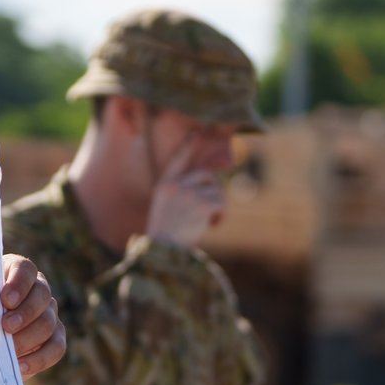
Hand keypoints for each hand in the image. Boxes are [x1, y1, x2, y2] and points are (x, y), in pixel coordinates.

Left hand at [0, 253, 65, 376]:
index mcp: (17, 272)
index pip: (25, 270)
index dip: (19, 283)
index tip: (5, 300)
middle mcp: (38, 289)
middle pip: (42, 295)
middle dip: (25, 313)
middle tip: (6, 327)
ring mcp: (49, 313)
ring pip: (49, 322)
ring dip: (29, 337)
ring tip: (9, 350)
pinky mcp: (54, 337)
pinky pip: (56, 348)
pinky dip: (39, 359)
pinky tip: (20, 366)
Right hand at [146, 129, 228, 247]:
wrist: (163, 253)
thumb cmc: (166, 235)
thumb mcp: (166, 208)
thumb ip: (181, 192)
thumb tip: (209, 180)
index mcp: (164, 186)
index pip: (178, 160)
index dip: (188, 146)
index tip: (197, 131)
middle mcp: (175, 185)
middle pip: (206, 175)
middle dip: (213, 190)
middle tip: (214, 208)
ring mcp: (188, 193)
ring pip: (216, 189)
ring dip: (217, 205)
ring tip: (209, 221)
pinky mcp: (201, 204)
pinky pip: (221, 203)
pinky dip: (221, 215)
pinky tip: (212, 226)